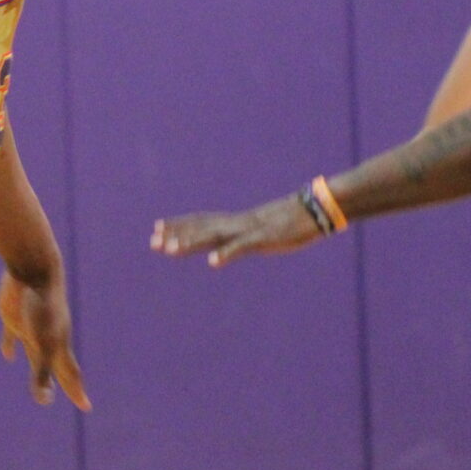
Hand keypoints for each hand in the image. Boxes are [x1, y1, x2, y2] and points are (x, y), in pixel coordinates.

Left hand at [0, 267, 90, 410]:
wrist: (32, 267)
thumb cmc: (39, 306)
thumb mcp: (40, 343)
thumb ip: (41, 373)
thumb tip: (45, 400)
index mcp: (58, 346)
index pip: (70, 375)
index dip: (76, 392)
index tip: (86, 408)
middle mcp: (48, 339)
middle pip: (58, 368)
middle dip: (67, 385)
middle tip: (78, 398)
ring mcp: (31, 328)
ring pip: (37, 355)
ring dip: (40, 371)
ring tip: (47, 384)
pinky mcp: (13, 318)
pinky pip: (12, 338)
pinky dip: (10, 348)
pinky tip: (8, 356)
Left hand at [149, 193, 321, 266]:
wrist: (318, 207)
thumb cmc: (297, 220)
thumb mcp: (269, 231)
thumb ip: (252, 235)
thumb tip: (243, 240)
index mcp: (239, 222)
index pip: (202, 221)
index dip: (180, 225)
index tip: (158, 228)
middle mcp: (238, 223)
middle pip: (201, 228)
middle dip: (176, 234)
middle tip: (152, 241)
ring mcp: (250, 229)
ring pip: (215, 236)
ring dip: (192, 243)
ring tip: (170, 250)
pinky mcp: (264, 238)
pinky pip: (242, 246)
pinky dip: (226, 253)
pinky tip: (212, 263)